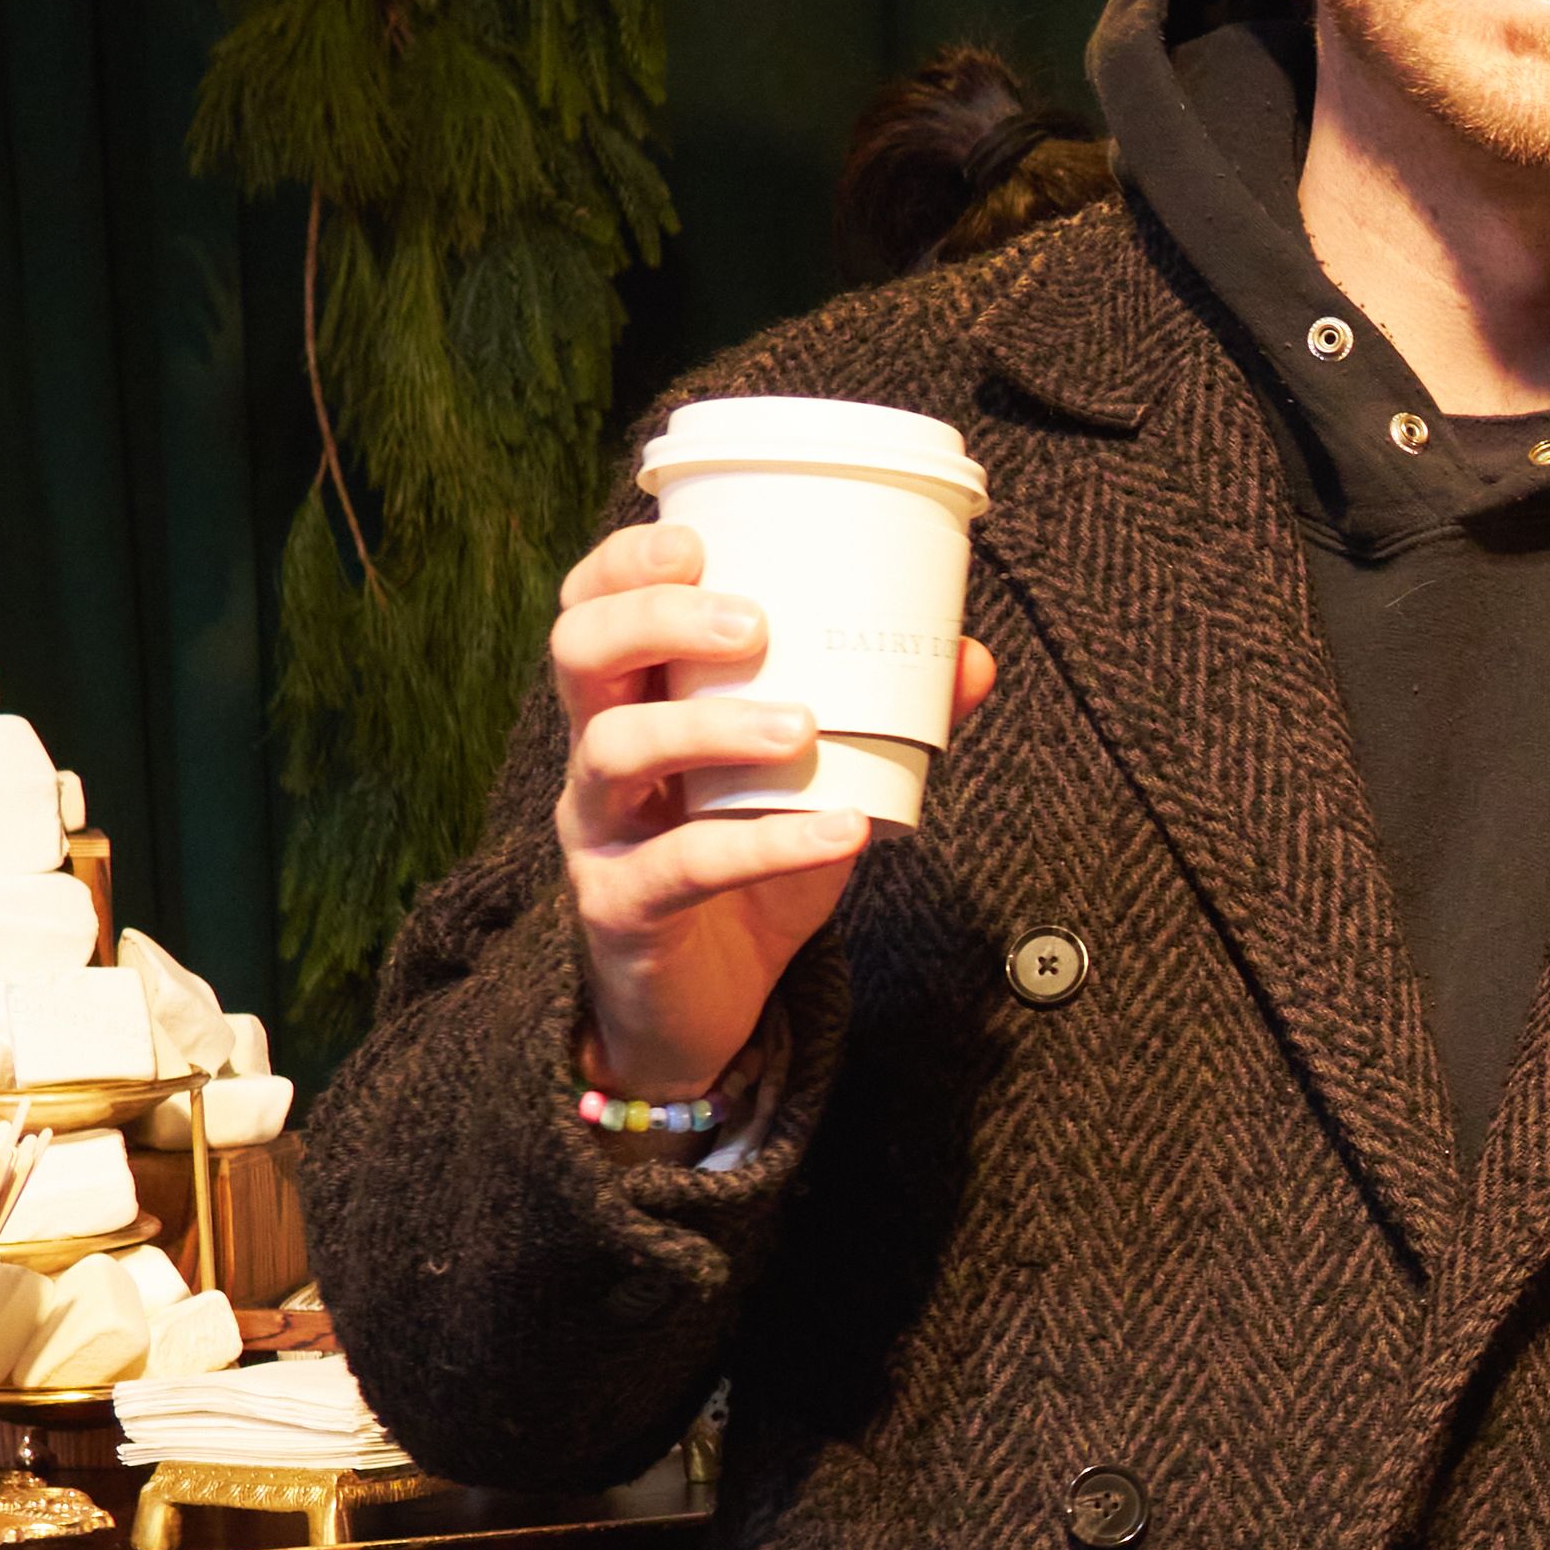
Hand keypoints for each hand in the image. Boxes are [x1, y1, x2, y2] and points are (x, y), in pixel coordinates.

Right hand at [547, 517, 997, 1101]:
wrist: (707, 1008)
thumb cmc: (750, 872)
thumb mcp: (817, 785)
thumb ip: (884, 722)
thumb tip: (970, 657)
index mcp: (631, 704)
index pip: (590, 607)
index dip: (625, 564)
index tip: (696, 541)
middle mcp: (597, 756)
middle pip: (579, 653)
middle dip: (657, 618)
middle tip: (752, 623)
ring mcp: (600, 832)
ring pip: (615, 749)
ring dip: (712, 725)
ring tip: (801, 725)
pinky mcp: (622, 908)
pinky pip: (683, 865)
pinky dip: (769, 843)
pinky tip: (841, 830)